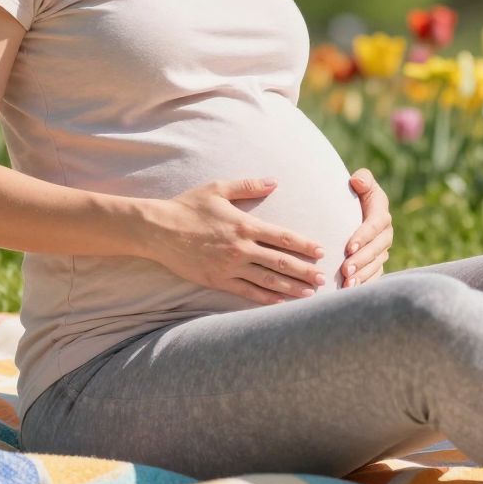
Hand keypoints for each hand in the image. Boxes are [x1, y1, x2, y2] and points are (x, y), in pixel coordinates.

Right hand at [151, 178, 327, 303]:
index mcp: (244, 225)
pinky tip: (280, 302)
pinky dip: (266, 299)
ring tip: (310, 293)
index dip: (304, 245)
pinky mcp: (217, 280)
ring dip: (291, 287)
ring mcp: (229, 267)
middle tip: (324, 277)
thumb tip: (275, 182)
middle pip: (280, 262)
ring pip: (267, 280)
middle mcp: (240, 248)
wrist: (158, 229)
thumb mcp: (218, 188)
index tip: (320, 251)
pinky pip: (247, 292)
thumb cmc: (189, 206)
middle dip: (304, 271)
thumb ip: (248, 186)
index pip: (282, 237)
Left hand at [343, 168, 392, 286]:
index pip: (374, 225)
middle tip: (345, 270)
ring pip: (376, 265)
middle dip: (361, 260)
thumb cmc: (354, 193)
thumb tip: (357, 181)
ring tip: (348, 284)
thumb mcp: (360, 182)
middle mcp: (385, 233)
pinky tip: (351, 292)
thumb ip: (362, 179)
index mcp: (381, 213)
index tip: (348, 247)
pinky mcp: (378, 263)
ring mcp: (383, 250)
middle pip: (377, 249)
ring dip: (362, 275)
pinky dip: (364, 284)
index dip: (363, 236)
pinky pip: (375, 276)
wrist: (354, 209)